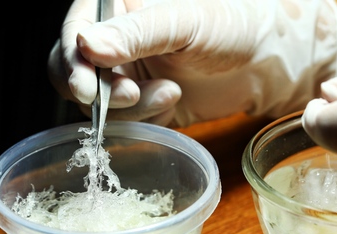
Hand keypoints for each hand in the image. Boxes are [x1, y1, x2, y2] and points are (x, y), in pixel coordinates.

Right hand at [48, 0, 336, 126]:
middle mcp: (118, 42)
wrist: (263, 59)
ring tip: (170, 91)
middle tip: (131, 94)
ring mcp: (130, 74)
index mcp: (120, 8)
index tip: (88, 88)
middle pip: (76, 73)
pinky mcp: (145, 103)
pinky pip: (127, 120)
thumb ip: (137, 34)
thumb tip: (87, 45)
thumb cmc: (231, 24)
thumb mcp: (183, 22)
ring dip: (132, 107)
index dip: (73, 64)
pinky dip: (145, 119)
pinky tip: (172, 101)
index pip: (74, 34)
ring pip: (101, 103)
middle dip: (100, 92)